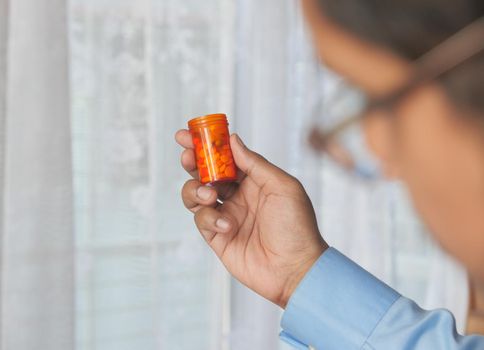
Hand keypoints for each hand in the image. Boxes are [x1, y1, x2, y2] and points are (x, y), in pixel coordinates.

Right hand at [175, 131, 327, 307]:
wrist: (295, 269)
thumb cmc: (297, 226)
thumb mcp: (282, 186)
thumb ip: (254, 163)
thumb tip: (232, 140)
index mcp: (254, 180)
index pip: (225, 157)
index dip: (206, 145)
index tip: (188, 134)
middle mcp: (238, 196)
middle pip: (205, 173)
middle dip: (192, 162)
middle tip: (187, 157)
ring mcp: (226, 215)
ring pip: (196, 194)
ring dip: (195, 189)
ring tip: (209, 194)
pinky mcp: (217, 237)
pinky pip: (202, 220)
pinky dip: (209, 218)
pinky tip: (227, 226)